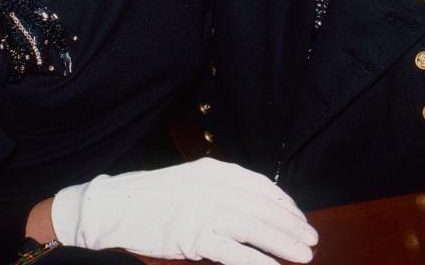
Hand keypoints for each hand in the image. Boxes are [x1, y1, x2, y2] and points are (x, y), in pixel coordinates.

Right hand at [51, 158, 317, 264]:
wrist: (112, 206)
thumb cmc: (148, 198)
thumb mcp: (188, 183)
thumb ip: (218, 191)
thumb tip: (251, 209)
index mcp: (213, 170)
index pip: (260, 184)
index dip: (284, 203)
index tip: (299, 217)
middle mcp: (213, 186)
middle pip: (263, 207)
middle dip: (291, 225)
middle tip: (312, 240)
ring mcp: (203, 210)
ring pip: (255, 228)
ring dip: (283, 243)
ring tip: (304, 255)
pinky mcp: (193, 235)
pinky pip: (234, 251)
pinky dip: (257, 262)